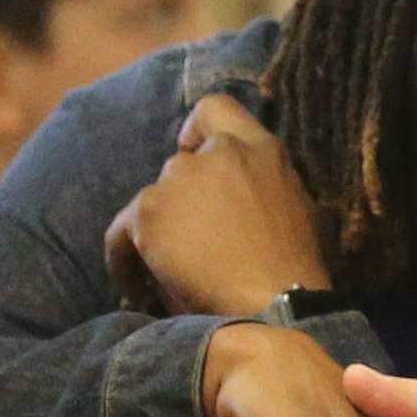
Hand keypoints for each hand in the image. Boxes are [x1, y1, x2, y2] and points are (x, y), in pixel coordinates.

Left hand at [104, 94, 329, 317]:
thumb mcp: (295, 212)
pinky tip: (138, 289)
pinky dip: (125, 260)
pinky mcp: (150, 208)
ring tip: (166, 271)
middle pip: (179, 165)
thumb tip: (230, 207)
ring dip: (159, 231)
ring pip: (152, 201)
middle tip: (189, 243)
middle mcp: (221, 152)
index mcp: (264, 150)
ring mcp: (182, 177)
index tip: (192, 156)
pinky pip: (121, 234)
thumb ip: (261, 190)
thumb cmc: (294, 275)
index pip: (216, 109)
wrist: (276, 307)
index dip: (194, 133)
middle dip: (181, 202)